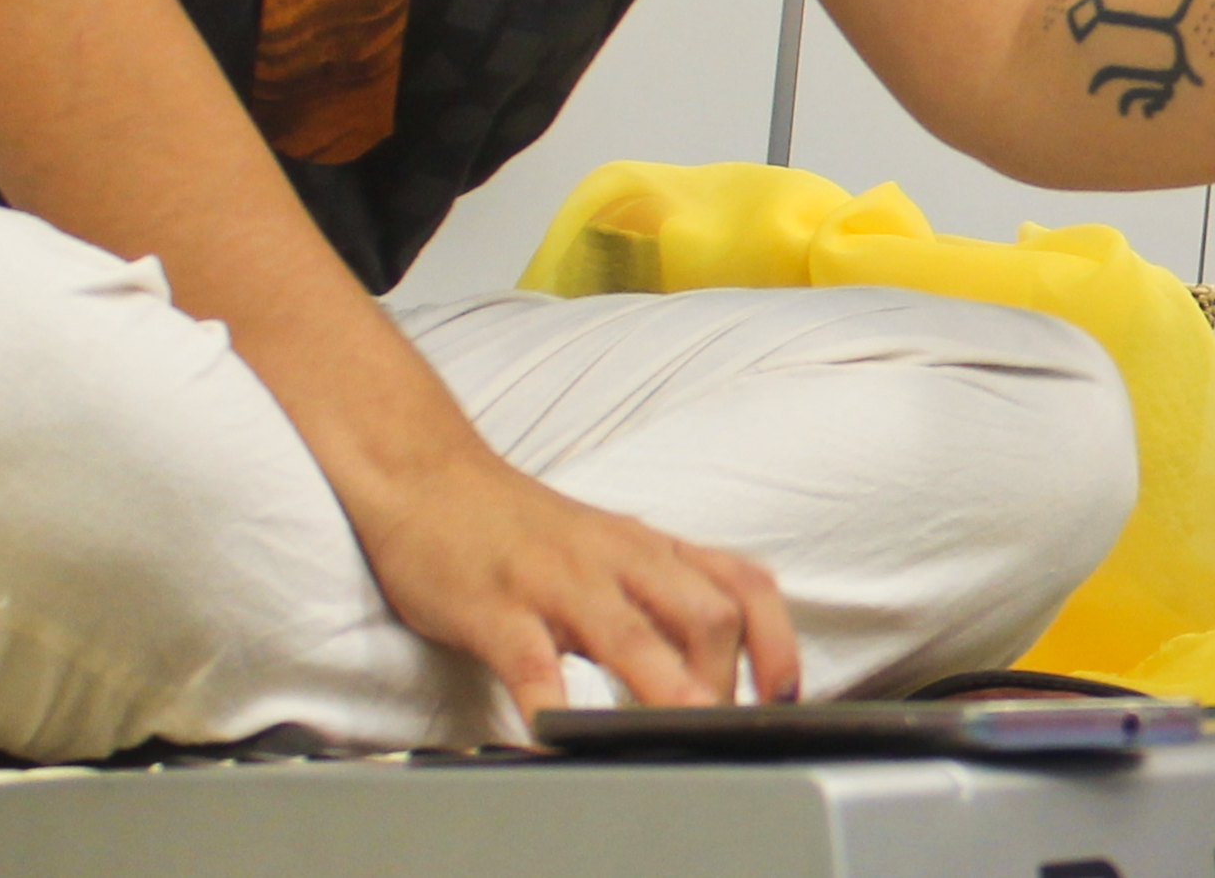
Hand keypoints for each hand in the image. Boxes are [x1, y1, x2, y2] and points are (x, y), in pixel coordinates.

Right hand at [350, 449, 802, 724]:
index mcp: (650, 547)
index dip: (778, 640)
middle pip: (704, 612)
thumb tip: (714, 666)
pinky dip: (550, 703)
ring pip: (629, 632)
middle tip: (723, 730)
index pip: (743, 583)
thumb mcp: (609, 550)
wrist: (428, 478)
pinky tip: (560, 736)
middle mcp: (617, 559)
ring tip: (686, 730)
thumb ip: (657, 597)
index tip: (786, 693)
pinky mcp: (496, 607)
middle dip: (727, 678)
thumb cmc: (521, 527)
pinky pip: (531, 660)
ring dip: (665, 685)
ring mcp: (557, 581)